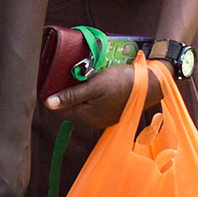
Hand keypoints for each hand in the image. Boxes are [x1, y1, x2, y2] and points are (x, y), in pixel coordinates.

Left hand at [45, 56, 164, 129]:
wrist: (149, 84)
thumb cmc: (121, 82)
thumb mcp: (94, 86)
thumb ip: (71, 96)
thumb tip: (48, 104)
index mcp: (86, 116)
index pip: (60, 109)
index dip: (54, 94)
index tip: (53, 79)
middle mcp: (92, 122)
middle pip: (71, 108)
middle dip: (67, 93)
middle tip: (68, 74)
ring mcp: (103, 119)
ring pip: (82, 106)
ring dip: (79, 93)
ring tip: (81, 76)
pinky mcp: (111, 113)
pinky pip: (93, 105)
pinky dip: (90, 95)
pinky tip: (94, 83)